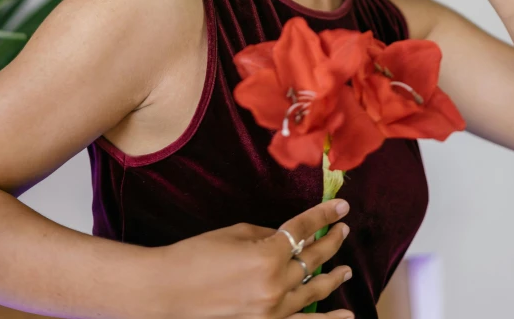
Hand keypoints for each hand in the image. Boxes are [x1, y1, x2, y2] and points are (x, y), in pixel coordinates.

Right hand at [144, 198, 353, 318]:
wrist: (166, 292)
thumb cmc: (196, 256)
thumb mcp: (235, 233)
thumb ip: (268, 236)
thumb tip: (289, 238)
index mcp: (268, 255)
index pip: (304, 229)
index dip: (324, 216)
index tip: (341, 207)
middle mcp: (276, 286)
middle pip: (313, 258)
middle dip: (331, 241)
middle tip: (342, 230)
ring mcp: (272, 312)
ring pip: (314, 290)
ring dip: (333, 276)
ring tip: (346, 267)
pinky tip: (347, 315)